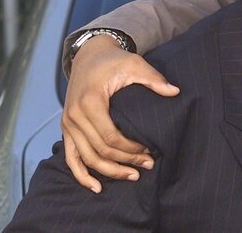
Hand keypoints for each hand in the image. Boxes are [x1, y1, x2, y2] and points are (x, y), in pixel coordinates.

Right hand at [61, 35, 179, 192]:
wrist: (90, 55)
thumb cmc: (113, 61)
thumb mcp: (135, 64)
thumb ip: (154, 79)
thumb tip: (175, 92)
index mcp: (90, 101)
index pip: (110, 136)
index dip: (130, 149)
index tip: (149, 151)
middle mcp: (74, 115)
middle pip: (99, 150)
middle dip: (125, 162)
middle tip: (148, 166)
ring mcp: (68, 124)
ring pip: (86, 158)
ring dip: (108, 171)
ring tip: (132, 176)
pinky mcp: (66, 128)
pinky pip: (71, 157)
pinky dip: (81, 174)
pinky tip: (96, 187)